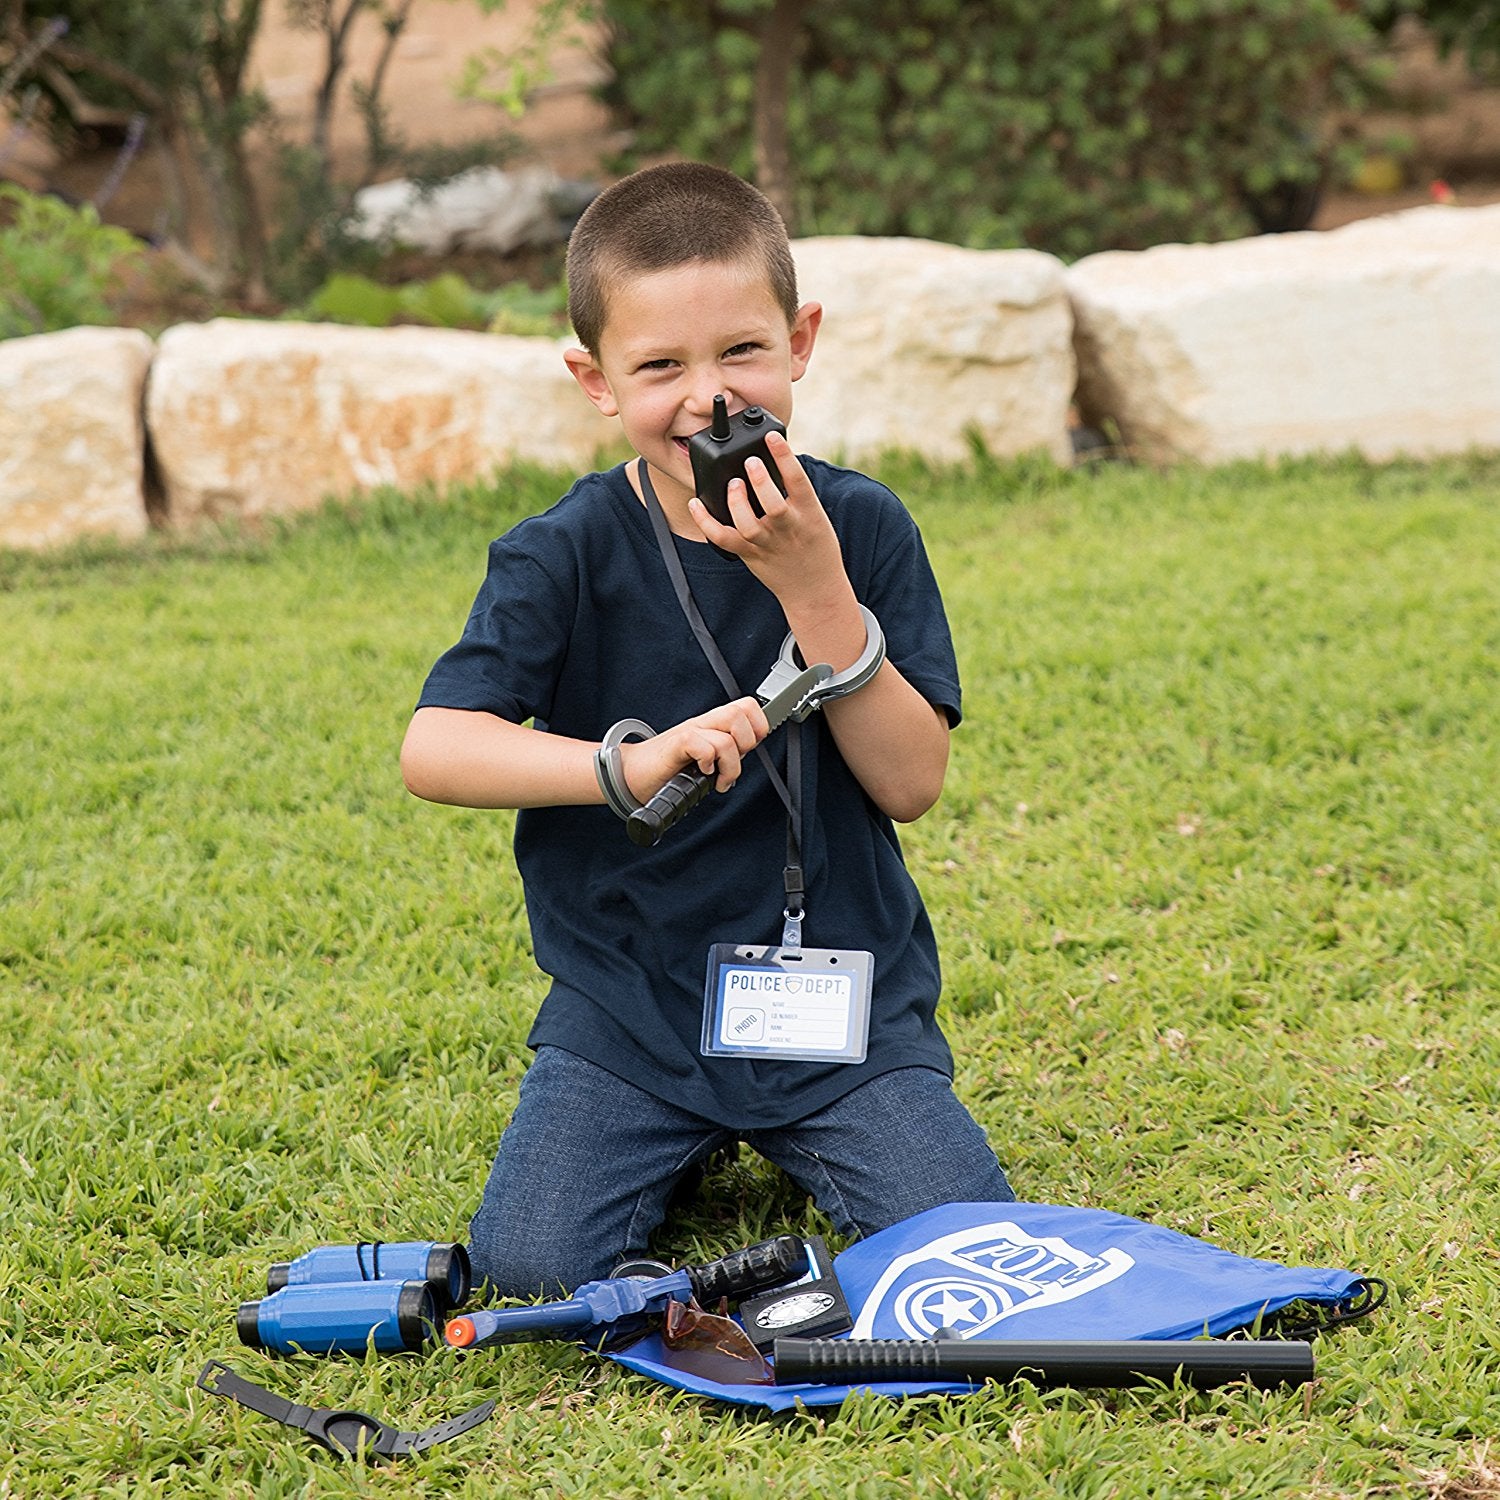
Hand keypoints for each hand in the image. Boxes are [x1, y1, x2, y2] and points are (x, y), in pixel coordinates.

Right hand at [619, 696, 768, 801]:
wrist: (632, 775)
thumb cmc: (666, 770)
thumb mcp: (703, 759)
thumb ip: (724, 753)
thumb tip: (745, 757)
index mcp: (711, 725)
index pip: (747, 707)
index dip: (758, 727)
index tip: (748, 751)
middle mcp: (702, 724)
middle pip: (740, 712)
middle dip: (747, 742)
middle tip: (733, 763)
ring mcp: (688, 732)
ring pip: (726, 731)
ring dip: (730, 761)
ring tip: (720, 777)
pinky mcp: (674, 745)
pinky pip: (700, 744)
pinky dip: (707, 762)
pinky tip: (702, 772)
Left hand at [686, 432, 846, 611]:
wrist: (815, 589)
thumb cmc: (815, 546)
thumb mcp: (815, 515)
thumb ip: (795, 492)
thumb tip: (770, 460)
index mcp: (808, 513)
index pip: (798, 480)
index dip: (784, 456)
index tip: (772, 437)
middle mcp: (788, 528)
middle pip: (773, 505)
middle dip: (761, 482)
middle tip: (750, 462)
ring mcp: (767, 543)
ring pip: (748, 524)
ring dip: (737, 502)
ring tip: (733, 484)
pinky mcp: (750, 554)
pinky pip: (723, 538)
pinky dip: (705, 522)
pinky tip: (696, 504)